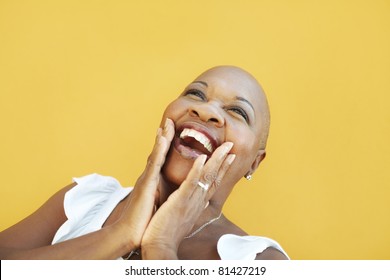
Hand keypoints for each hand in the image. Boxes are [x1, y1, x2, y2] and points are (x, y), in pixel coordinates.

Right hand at [117, 118, 174, 249]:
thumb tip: (165, 193)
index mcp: (152, 181)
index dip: (165, 145)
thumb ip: (158, 194)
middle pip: (158, 152)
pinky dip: (159, 150)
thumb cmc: (143, 222)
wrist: (129, 234)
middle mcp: (148, 177)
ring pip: (156, 154)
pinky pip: (154, 164)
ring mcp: (146, 179)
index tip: (171, 132)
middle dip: (164, 136)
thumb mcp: (154, 204)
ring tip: (168, 124)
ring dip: (162, 138)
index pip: (160, 159)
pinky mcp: (146, 184)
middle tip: (170, 121)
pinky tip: (163, 139)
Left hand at [141, 142, 235, 258]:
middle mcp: (198, 201)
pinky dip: (196, 170)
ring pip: (206, 177)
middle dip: (224, 161)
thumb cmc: (169, 233)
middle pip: (214, 178)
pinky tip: (202, 158)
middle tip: (232, 146)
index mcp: (198, 204)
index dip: (222, 169)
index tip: (229, 157)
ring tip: (224, 147)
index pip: (213, 183)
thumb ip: (193, 207)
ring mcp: (190, 200)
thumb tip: (201, 202)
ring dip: (216, 160)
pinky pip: (190, 183)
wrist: (160, 247)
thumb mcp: (184, 217)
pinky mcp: (180, 201)